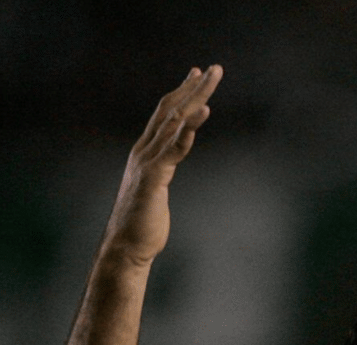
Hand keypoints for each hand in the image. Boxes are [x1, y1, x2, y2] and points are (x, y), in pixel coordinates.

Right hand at [103, 65, 222, 264]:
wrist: (126, 248)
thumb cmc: (142, 223)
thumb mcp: (155, 189)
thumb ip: (162, 171)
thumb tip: (169, 165)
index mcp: (145, 152)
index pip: (165, 113)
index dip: (182, 92)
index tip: (197, 73)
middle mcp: (144, 151)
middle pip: (171, 110)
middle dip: (193, 87)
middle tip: (214, 68)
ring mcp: (147, 163)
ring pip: (173, 124)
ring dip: (194, 101)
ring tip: (210, 83)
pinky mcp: (152, 179)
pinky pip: (173, 150)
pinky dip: (188, 131)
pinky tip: (203, 115)